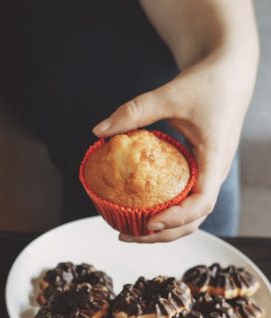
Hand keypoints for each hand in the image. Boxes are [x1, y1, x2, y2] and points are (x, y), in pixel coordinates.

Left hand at [92, 52, 254, 242]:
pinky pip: (184, 199)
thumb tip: (98, 130)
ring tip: (128, 231)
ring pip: (190, 214)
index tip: (149, 222)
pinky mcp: (199, 171)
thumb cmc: (208, 82)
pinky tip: (137, 211)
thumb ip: (135, 112)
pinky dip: (163, 211)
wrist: (229, 71)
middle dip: (162, 234)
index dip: (177, 218)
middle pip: (195, 219)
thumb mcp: (170, 95)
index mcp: (216, 158)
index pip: (203, 202)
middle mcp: (214, 172)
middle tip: (125, 235)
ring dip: (162, 229)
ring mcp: (208, 174)